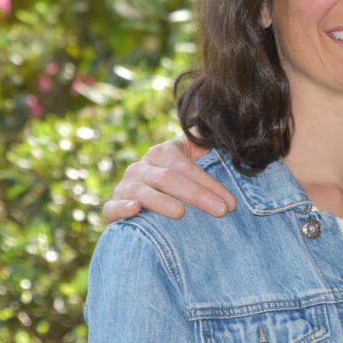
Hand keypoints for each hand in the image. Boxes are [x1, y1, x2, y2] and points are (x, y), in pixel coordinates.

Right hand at [101, 136, 236, 222]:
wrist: (144, 198)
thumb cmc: (179, 181)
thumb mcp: (193, 159)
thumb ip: (208, 147)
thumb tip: (227, 129)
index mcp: (163, 153)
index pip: (188, 167)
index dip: (210, 184)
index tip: (231, 203)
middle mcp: (142, 167)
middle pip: (169, 178)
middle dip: (197, 195)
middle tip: (221, 211)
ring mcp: (125, 186)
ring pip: (142, 191)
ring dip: (161, 202)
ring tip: (180, 212)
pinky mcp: (111, 207)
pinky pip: (113, 206)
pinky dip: (122, 207)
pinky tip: (135, 209)